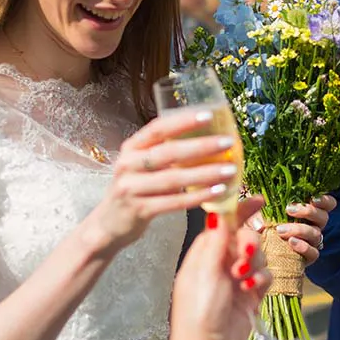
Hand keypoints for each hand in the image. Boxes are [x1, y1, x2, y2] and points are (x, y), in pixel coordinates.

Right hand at [89, 109, 241, 252]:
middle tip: (228, 142)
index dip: (183, 121)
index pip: (158, 128)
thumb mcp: (142, 166)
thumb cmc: (135, 189)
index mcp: (131, 147)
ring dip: (205, 173)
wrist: (108, 224)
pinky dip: (197, 196)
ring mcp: (130, 188)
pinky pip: (173, 202)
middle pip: (168, 152)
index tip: (209, 115)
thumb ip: (165, 153)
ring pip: (173, 178)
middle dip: (201, 146)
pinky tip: (217, 192)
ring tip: (230, 169)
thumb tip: (208, 140)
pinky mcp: (138, 210)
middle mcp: (128, 164)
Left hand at [169, 196, 271, 339]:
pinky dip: (261, 279)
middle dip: (249, 244)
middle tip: (243, 257)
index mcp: (204, 254)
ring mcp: (237, 279)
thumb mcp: (204, 271)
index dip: (241, 211)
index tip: (259, 201)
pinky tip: (250, 289)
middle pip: (246, 238)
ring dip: (254, 264)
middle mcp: (221, 263)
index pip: (225, 224)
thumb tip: (218, 213)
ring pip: (258, 256)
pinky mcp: (251, 295)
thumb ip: (216, 241)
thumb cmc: (198, 310)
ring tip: (242, 279)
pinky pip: (264, 276)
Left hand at [249, 195, 336, 264]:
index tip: (313, 198)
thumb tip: (260, 213)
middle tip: (289, 209)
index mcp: (308, 212)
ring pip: (316, 234)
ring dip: (300, 229)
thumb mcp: (258, 215)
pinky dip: (303, 247)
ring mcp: (312, 243)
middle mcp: (314, 226)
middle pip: (323, 217)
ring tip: (281, 230)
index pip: (327, 204)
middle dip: (308, 211)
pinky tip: (291, 243)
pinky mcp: (308, 258)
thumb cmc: (261, 228)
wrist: (259, 255)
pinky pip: (313, 253)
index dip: (324, 200)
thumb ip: (258, 211)